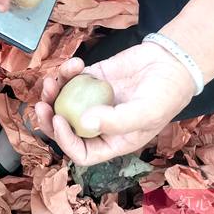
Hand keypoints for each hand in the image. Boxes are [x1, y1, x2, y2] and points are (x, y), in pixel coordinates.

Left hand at [35, 43, 195, 165]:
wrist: (171, 62)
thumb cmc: (165, 94)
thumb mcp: (146, 113)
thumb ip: (116, 121)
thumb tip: (84, 123)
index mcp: (112, 141)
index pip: (82, 152)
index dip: (66, 141)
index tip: (59, 120)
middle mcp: (99, 123)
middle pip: (65, 128)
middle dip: (49, 119)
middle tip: (42, 105)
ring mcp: (93, 100)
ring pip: (63, 102)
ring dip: (52, 93)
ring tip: (52, 81)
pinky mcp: (91, 79)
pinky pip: (71, 79)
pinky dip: (67, 71)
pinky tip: (76, 63)